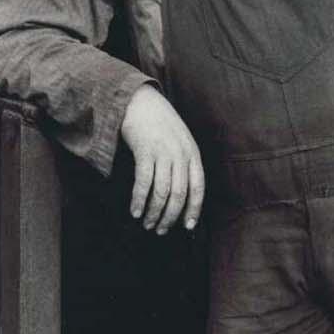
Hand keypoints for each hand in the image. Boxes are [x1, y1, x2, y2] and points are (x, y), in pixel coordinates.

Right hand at [118, 85, 204, 234]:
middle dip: (170, 217)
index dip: (194, 210)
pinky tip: (134, 211)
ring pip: (162, 193)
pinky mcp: (145, 150)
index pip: (198, 188)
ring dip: (154, 213)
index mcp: (192, 153)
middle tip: (160, 230)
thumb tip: (180, 196)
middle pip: (179, 195)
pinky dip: (139, 200)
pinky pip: (144, 183)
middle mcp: (181, 154)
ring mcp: (163, 152)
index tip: (187, 227)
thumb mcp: (180, 141)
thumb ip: (183, 164)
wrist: (141, 102)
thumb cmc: (160, 125)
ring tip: (147, 224)